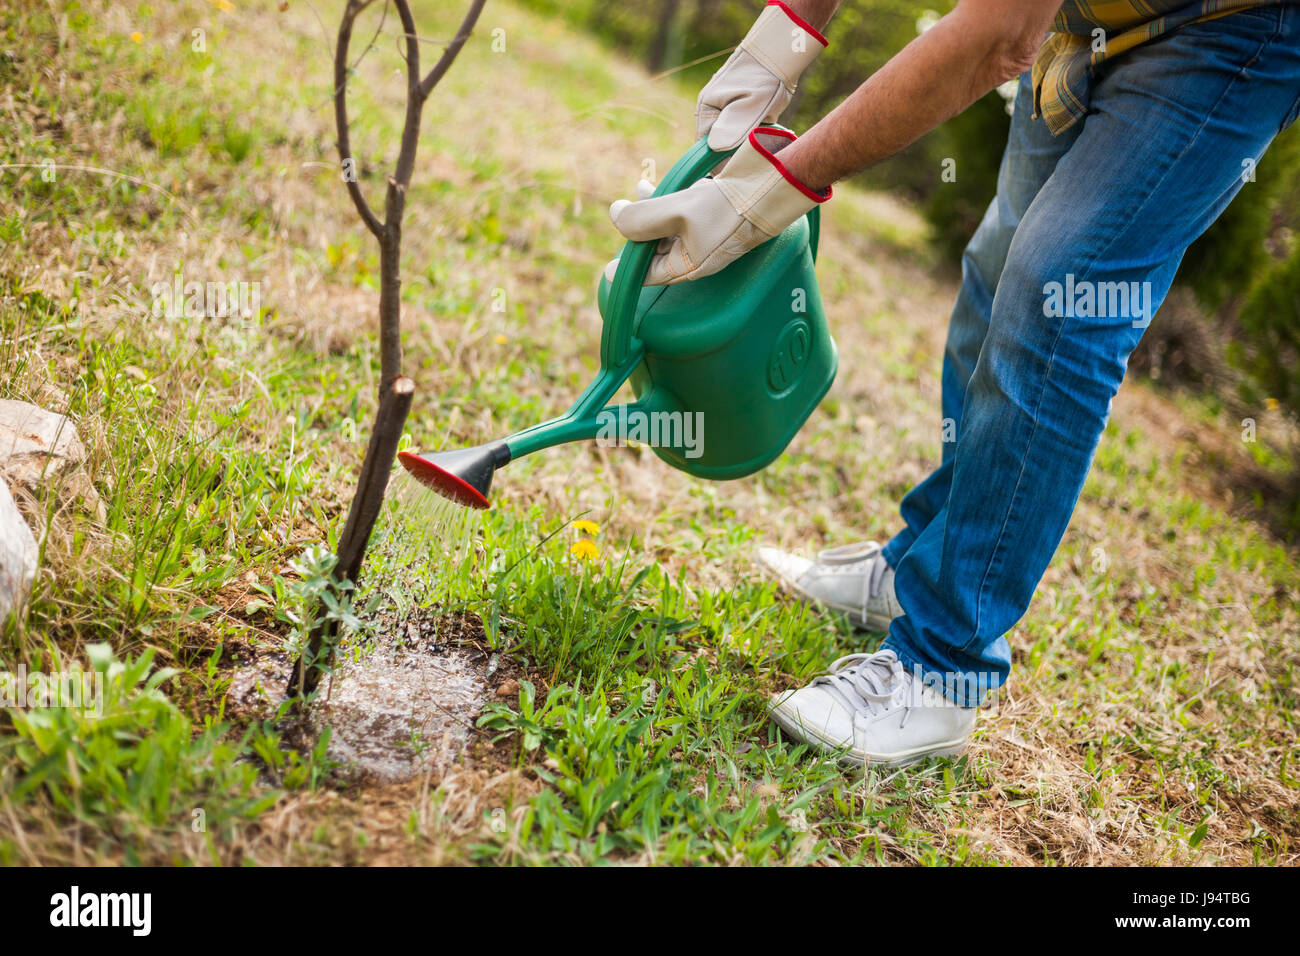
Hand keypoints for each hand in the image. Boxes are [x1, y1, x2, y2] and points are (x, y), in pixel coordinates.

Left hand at [605, 127, 830, 285]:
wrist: (770, 187)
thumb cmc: (727, 207)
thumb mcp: (676, 211)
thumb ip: (640, 217)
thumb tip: (615, 214)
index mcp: (688, 267)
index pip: (648, 274)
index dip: (627, 267)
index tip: (610, 270)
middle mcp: (696, 256)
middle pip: (656, 248)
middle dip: (638, 230)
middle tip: (623, 212)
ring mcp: (705, 236)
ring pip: (668, 227)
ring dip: (652, 209)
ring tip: (640, 188)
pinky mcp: (714, 215)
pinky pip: (684, 213)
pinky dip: (670, 200)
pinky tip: (664, 184)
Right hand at [696, 1, 827, 150]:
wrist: (779, 54)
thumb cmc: (765, 77)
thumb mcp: (751, 105)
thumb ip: (733, 128)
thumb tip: (714, 149)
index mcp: (706, 109)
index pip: (706, 149)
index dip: (721, 163)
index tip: (741, 170)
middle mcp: (712, 112)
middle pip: (720, 148)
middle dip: (739, 153)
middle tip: (760, 150)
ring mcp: (726, 112)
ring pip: (734, 142)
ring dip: (750, 144)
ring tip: (769, 136)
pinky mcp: (740, 112)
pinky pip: (744, 134)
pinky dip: (757, 135)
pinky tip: (771, 128)